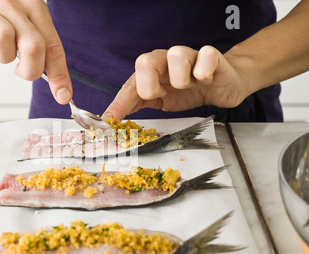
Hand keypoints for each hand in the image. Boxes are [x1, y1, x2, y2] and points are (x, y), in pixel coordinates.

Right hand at [0, 0, 71, 103]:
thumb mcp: (24, 21)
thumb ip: (41, 47)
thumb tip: (56, 82)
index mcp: (34, 7)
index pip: (53, 46)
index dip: (59, 75)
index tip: (62, 95)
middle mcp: (14, 6)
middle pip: (33, 48)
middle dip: (30, 69)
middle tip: (21, 70)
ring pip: (5, 50)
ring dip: (2, 57)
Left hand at [102, 45, 249, 120]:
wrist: (221, 85)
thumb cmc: (188, 91)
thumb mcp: (158, 100)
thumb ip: (136, 104)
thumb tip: (110, 119)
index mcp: (150, 71)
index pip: (129, 85)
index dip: (119, 104)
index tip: (109, 120)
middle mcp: (165, 60)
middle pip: (145, 62)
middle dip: (150, 87)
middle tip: (162, 95)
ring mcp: (188, 55)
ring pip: (177, 55)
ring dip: (182, 80)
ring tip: (189, 86)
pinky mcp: (211, 56)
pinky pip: (205, 57)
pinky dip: (204, 72)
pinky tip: (205, 79)